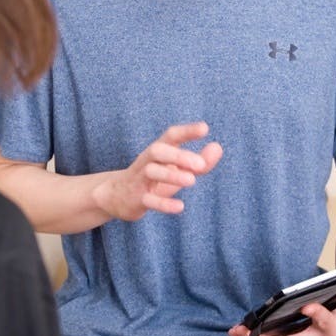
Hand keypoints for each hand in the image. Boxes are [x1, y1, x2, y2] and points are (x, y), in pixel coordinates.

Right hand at [91, 122, 222, 220]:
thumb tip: (218, 147)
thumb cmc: (153, 180)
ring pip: (151, 172)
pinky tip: (180, 207)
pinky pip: (148, 200)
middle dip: (178, 156)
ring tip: (192, 181)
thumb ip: (199, 162)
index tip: (204, 128)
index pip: (171, 136)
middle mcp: (147, 162)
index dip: (186, 131)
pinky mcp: (136, 199)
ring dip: (172, 175)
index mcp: (158, 152)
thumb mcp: (176, 171)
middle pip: (157, 151)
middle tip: (201, 165)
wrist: (117, 197)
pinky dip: (163, 203)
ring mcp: (139, 180)